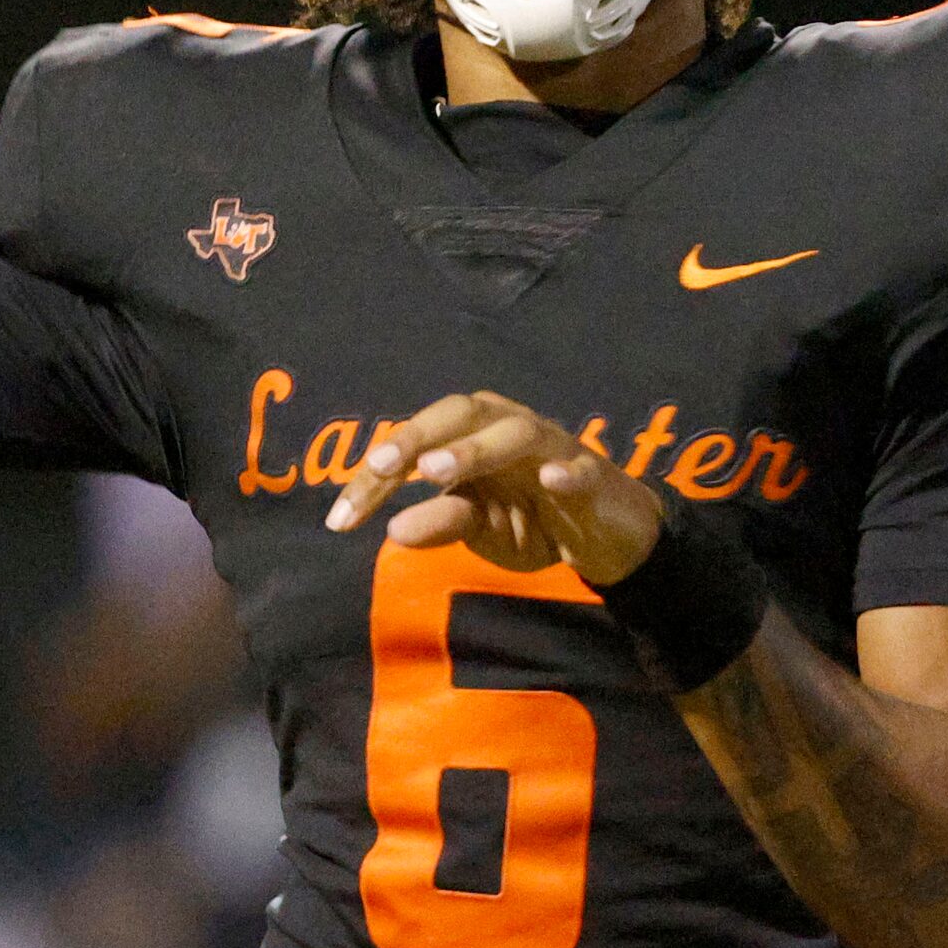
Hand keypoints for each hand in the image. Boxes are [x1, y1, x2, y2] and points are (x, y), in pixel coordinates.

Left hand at [323, 390, 663, 585]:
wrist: (607, 534)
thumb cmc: (532, 518)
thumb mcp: (480, 528)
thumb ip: (442, 522)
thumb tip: (393, 530)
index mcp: (472, 435)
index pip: (417, 442)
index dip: (376, 476)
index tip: (341, 518)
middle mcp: (508, 427)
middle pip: (461, 414)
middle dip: (418, 437)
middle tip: (383, 467)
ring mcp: (554, 447)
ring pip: (516, 432)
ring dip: (476, 449)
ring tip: (437, 472)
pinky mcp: (596, 475)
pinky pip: (582, 467)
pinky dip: (568, 471)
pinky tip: (552, 480)